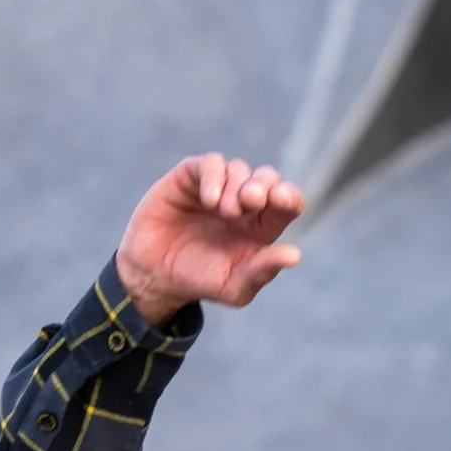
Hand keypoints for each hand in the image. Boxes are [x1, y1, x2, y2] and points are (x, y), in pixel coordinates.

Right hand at [116, 151, 302, 324]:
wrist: (155, 275)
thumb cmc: (199, 282)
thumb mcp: (234, 287)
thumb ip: (263, 271)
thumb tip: (295, 255)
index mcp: (260, 227)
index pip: (287, 202)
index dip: (288, 196)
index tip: (280, 200)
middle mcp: (242, 203)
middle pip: (267, 178)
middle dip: (264, 185)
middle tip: (252, 200)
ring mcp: (217, 187)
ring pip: (239, 168)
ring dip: (237, 186)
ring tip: (225, 211)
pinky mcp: (190, 178)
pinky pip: (210, 163)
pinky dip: (214, 176)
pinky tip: (210, 200)